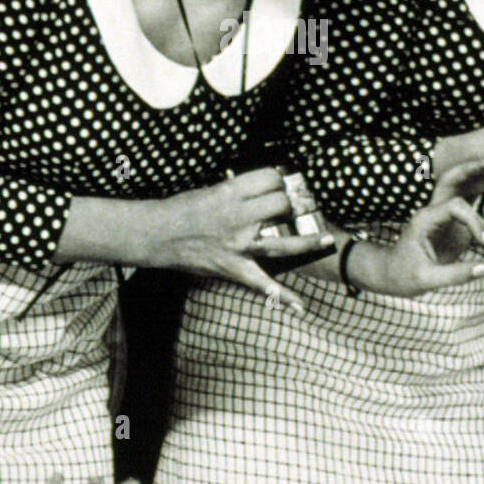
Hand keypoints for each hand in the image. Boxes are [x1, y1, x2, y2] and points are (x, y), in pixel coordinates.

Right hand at [150, 167, 332, 312]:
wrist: (156, 234)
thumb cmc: (180, 209)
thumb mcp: (209, 189)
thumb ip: (237, 189)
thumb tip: (260, 188)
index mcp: (231, 191)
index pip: (271, 178)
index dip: (282, 177)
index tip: (286, 179)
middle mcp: (239, 216)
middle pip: (281, 205)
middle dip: (292, 203)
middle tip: (297, 204)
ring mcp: (238, 244)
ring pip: (283, 242)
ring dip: (307, 240)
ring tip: (328, 237)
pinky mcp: (232, 267)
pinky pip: (261, 283)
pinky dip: (282, 297)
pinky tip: (301, 306)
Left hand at [367, 158, 483, 296]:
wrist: (390, 275)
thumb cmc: (404, 275)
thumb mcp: (428, 279)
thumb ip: (457, 274)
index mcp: (424, 219)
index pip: (455, 206)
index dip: (474, 221)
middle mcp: (432, 212)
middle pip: (450, 181)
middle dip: (469, 170)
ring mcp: (440, 215)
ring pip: (456, 186)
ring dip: (473, 175)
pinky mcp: (449, 223)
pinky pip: (464, 201)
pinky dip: (476, 190)